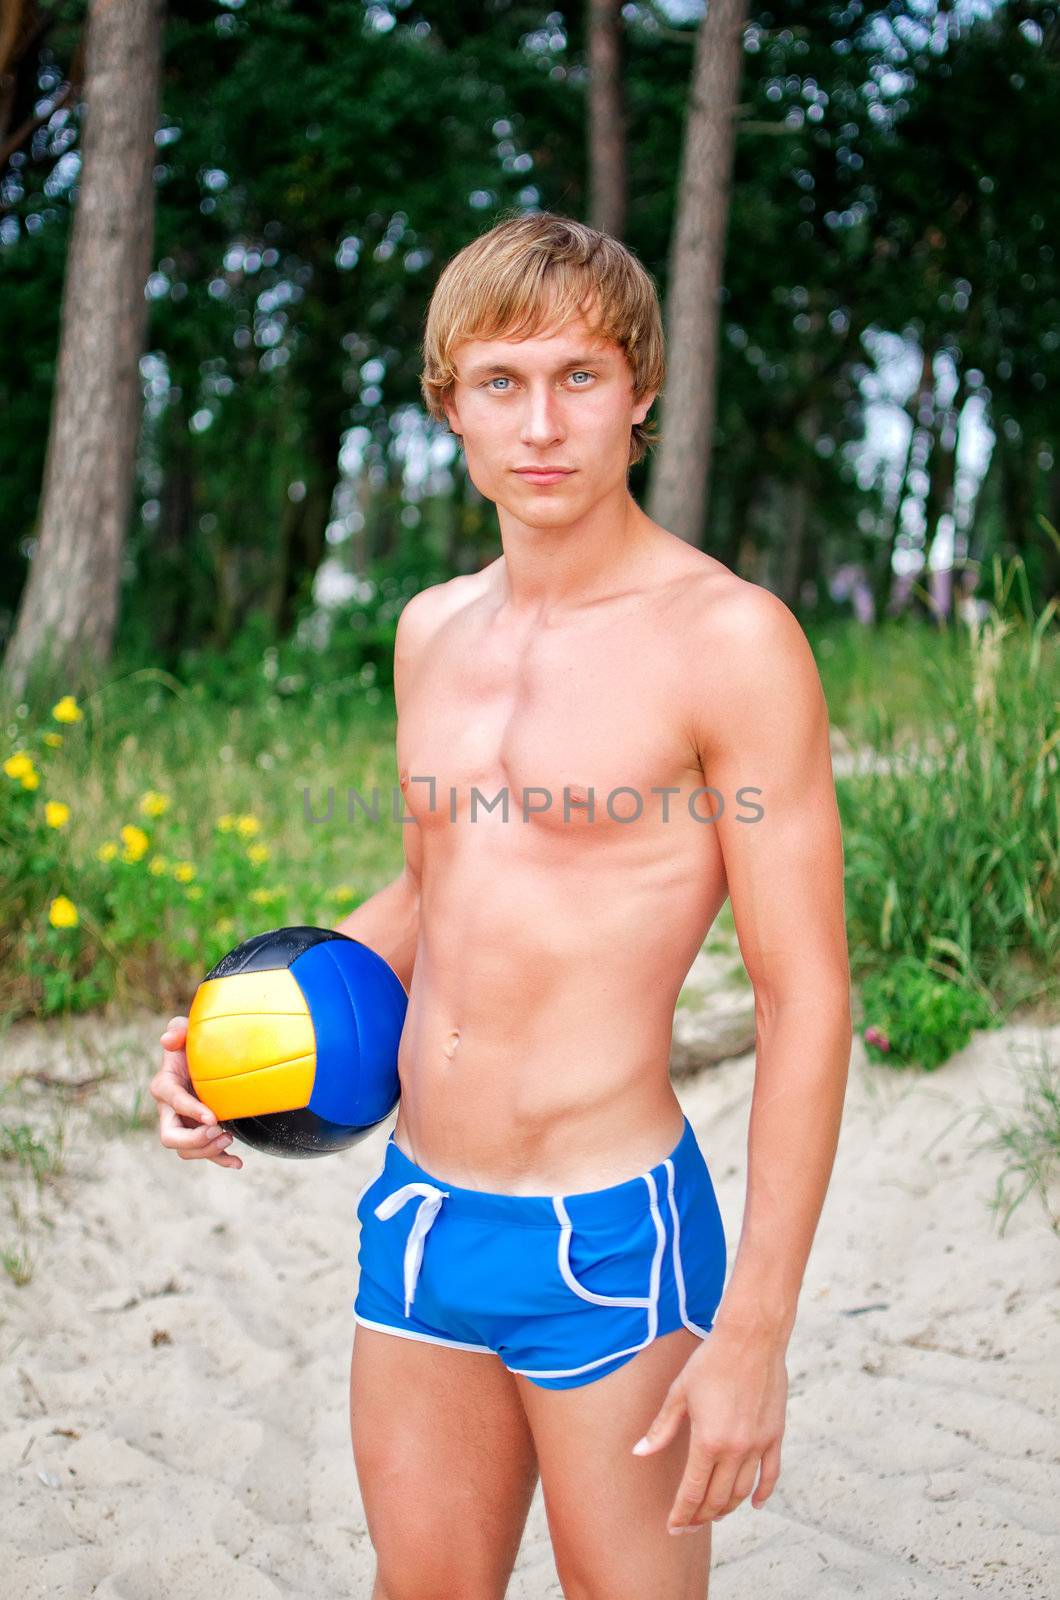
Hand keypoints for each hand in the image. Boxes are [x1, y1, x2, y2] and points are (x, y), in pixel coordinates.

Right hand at [150, 1016, 242, 1169]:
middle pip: (169, 1137)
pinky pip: (205, 1153)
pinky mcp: (198, 1132)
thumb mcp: (186, 1028)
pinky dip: (220, 1160)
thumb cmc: (195, 1041)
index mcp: (164, 1085)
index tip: (213, 1116)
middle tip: (219, 1129)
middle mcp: (169, 1110)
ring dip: (207, 1150)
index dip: (190, 1110)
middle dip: (193, 1139)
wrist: (206, 1058)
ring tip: (229, 1137)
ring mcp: (183, 1124)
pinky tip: (238, 1162)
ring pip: (185, 1150)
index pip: (172, 1100)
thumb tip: (168, 1040)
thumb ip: (178, 1029)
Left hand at [631, 1323, 786, 1532]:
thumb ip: (662, 1428)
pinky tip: (753, 1504)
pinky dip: (762, 1494)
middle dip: (701, 1517)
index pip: (692, 1492)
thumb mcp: (679, 1392)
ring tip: (713, 1513)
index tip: (673, 1527)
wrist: (751, 1339)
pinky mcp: (775, 1436)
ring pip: (742, 1492)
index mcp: (707, 1440)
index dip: (681, 1513)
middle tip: (689, 1524)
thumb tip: (639, 1453)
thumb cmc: (710, 1361)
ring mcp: (758, 1445)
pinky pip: (770, 1475)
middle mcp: (735, 1449)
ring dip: (727, 1508)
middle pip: (717, 1499)